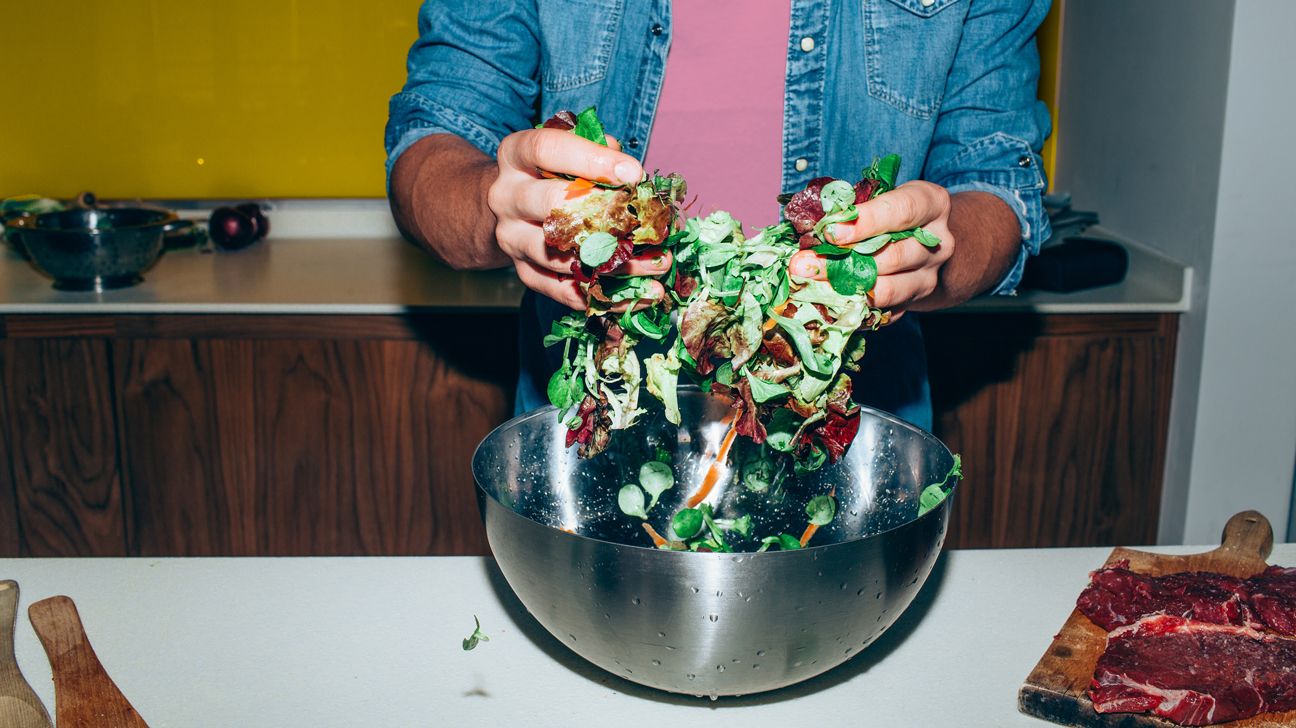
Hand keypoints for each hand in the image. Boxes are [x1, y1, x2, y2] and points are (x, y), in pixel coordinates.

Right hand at [487, 129, 672, 309]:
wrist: (511, 208)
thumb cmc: (552, 172)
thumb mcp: (568, 149)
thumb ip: (598, 150)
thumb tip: (632, 177)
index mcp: (515, 154)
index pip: (547, 149)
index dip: (591, 160)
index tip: (635, 174)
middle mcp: (507, 196)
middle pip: (551, 205)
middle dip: (607, 217)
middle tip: (651, 228)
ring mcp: (511, 237)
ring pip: (561, 256)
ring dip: (615, 265)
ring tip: (657, 267)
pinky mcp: (522, 271)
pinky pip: (560, 290)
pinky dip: (599, 296)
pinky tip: (634, 296)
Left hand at [788, 181, 953, 314]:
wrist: (924, 243)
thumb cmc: (890, 212)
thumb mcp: (879, 197)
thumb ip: (851, 206)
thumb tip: (809, 222)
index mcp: (931, 204)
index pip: (902, 211)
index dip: (866, 221)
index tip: (830, 231)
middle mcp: (937, 242)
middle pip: (894, 255)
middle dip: (844, 262)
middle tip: (803, 265)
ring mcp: (928, 276)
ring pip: (889, 290)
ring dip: (844, 290)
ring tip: (808, 287)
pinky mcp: (915, 302)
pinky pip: (883, 314)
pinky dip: (853, 312)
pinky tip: (825, 307)